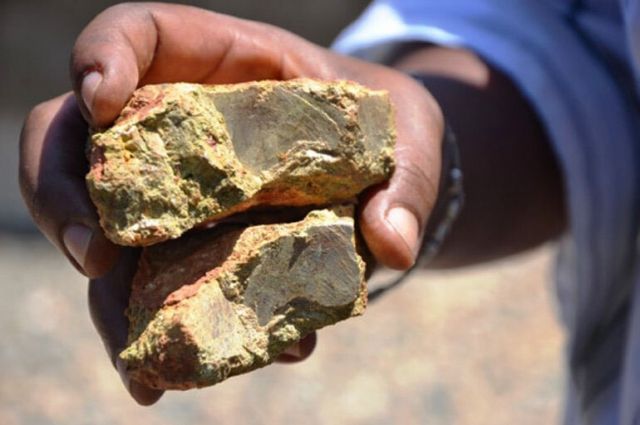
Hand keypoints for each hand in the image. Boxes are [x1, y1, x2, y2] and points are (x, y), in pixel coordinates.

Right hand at [19, 3, 442, 404]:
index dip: (101, 56)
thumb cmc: (383, 132)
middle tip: (96, 256)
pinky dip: (175, 337)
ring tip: (144, 366)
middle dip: (64, 196)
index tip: (101, 98)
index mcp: (221, 65)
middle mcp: (177, 129)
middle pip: (77, 142)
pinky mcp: (191, 251)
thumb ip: (408, 181)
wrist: (382, 176)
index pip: (134, 36)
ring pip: (106, 236)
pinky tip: (211, 367)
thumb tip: (390, 245)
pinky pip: (160, 292)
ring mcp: (176, 195)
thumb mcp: (409, 137)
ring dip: (111, 301)